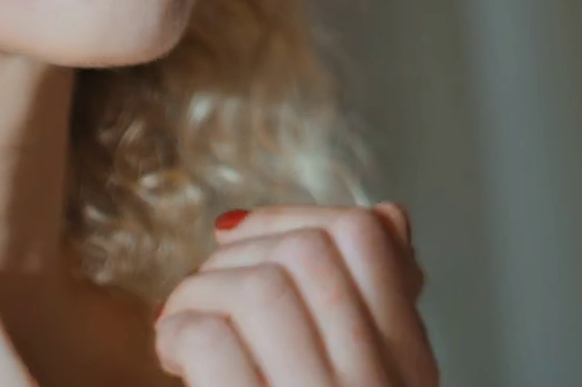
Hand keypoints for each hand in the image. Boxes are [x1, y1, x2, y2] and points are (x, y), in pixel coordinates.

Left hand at [153, 202, 437, 385]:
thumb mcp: (380, 377)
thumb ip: (382, 304)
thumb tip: (388, 211)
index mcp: (408, 362)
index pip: (367, 233)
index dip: (289, 216)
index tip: (237, 237)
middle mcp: (377, 382)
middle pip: (309, 251)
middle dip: (238, 253)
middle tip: (205, 289)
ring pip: (261, 287)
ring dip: (200, 291)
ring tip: (181, 321)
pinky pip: (211, 341)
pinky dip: (179, 332)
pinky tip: (173, 355)